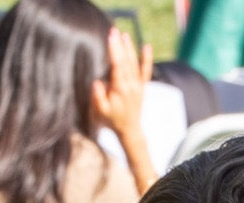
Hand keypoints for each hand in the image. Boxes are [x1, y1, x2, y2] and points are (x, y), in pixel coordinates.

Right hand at [99, 24, 150, 138]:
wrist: (129, 130)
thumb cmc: (112, 120)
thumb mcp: (101, 112)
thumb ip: (98, 97)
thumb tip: (96, 82)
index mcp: (120, 89)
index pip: (117, 66)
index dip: (114, 51)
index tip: (110, 38)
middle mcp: (131, 85)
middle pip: (125, 61)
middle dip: (120, 45)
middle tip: (114, 30)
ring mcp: (138, 85)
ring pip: (134, 64)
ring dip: (130, 48)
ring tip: (124, 34)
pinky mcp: (142, 86)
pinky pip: (146, 71)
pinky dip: (147, 59)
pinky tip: (147, 46)